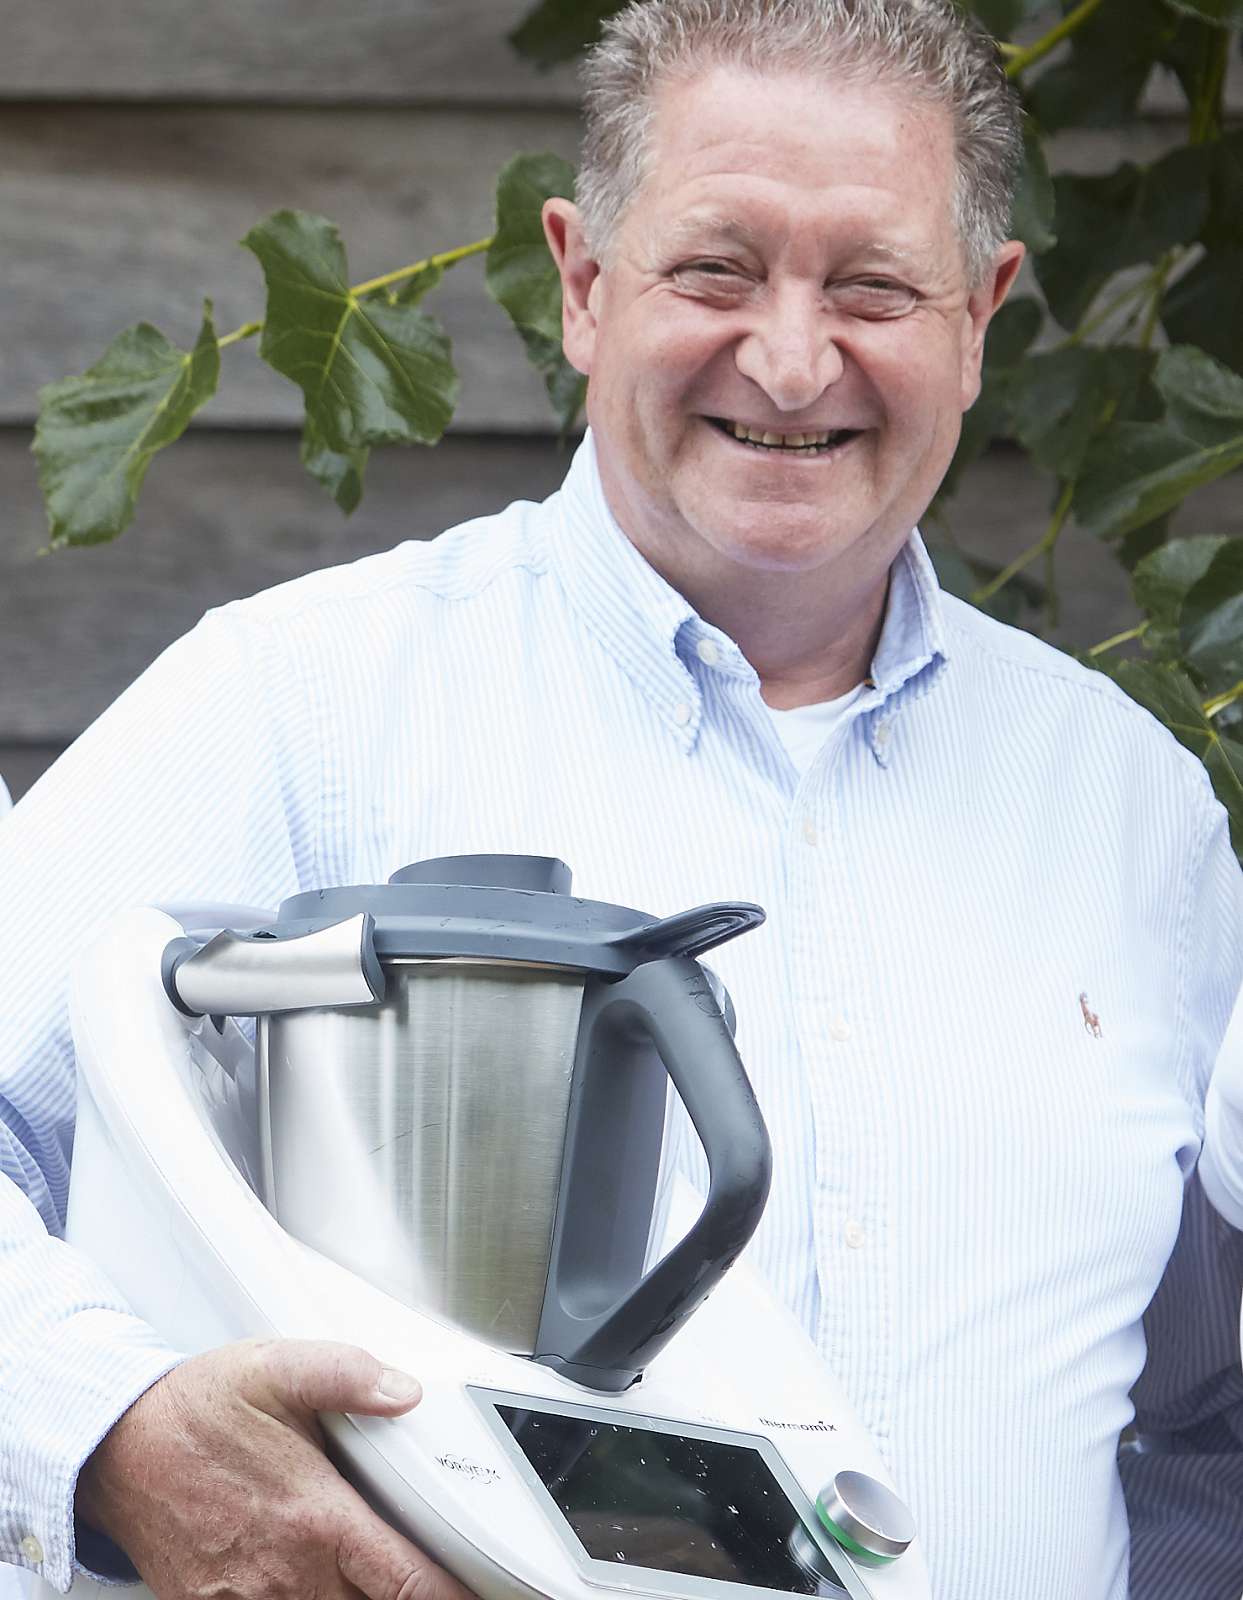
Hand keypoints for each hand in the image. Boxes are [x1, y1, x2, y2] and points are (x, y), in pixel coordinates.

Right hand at [75, 1338, 477, 1599]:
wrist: (115, 1449)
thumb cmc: (195, 1409)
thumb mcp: (274, 1369)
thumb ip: (346, 1374)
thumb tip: (404, 1390)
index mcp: (315, 1516)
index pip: (405, 1582)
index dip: (451, 1598)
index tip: (481, 1595)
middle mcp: (287, 1574)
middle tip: (435, 1586)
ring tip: (386, 1587)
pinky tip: (321, 1589)